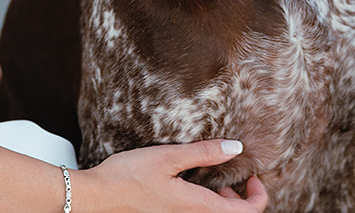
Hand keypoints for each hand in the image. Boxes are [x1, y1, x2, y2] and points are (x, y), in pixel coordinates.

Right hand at [84, 140, 268, 211]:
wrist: (97, 196)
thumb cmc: (128, 176)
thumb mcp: (169, 157)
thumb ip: (204, 153)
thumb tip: (236, 148)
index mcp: (197, 207)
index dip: (257, 197)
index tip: (253, 177)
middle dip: (240, 199)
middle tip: (236, 178)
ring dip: (223, 203)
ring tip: (217, 182)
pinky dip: (206, 203)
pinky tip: (195, 186)